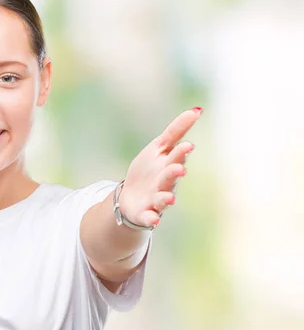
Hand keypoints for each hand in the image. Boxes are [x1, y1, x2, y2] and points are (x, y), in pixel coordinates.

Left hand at [119, 107, 202, 226]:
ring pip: (162, 199)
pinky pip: (150, 218)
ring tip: (168, 198)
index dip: (181, 153)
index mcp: (169, 165)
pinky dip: (151, 219)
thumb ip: (177, 130)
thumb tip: (197, 109)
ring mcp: (156, 200)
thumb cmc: (149, 170)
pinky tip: (154, 220)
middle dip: (173, 173)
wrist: (131, 196)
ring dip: (166, 198)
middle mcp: (166, 184)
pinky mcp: (146, 214)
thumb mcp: (159, 147)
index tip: (187, 146)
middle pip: (170, 178)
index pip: (176, 157)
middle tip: (178, 168)